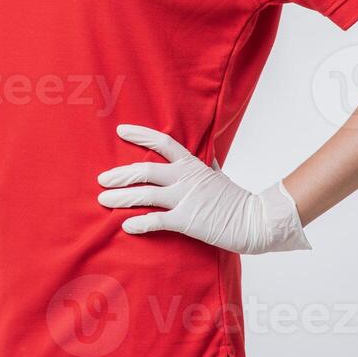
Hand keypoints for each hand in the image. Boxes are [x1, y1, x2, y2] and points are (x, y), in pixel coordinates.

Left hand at [96, 124, 310, 254]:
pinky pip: (157, 221)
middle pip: (145, 171)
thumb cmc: (236, 199)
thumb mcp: (220, 175)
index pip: (163, 143)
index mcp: (192, 165)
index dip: (140, 135)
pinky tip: (126, 225)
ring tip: (103, 200)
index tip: (120, 131)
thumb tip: (209, 156)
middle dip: (120, 175)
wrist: (255, 221)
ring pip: (145, 195)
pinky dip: (139, 223)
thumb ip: (208, 166)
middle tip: (101, 180)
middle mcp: (185, 179)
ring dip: (121, 197)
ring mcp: (185, 199)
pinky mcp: (187, 221)